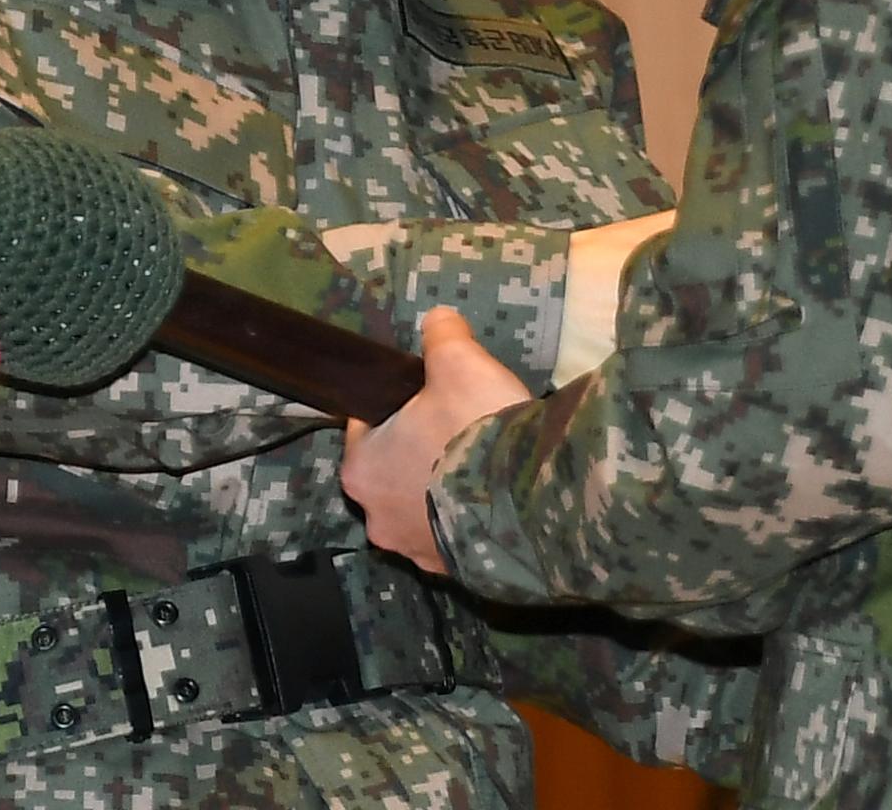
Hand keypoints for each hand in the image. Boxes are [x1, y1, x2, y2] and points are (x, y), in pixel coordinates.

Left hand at [341, 305, 530, 574]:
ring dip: (442, 488)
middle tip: (460, 426)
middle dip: (419, 449)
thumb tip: (438, 320)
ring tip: (482, 463)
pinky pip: (452, 535)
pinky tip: (494, 498)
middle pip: (392, 468)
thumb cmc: (476, 429)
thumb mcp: (459, 362)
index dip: (397, 404)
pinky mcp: (452, 572)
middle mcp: (376, 517)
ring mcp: (414, 551)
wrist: (531, 503)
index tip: (428, 395)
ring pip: (421, 505)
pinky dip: (467, 518)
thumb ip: (441, 335)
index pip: (365, 425)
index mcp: (361, 468)